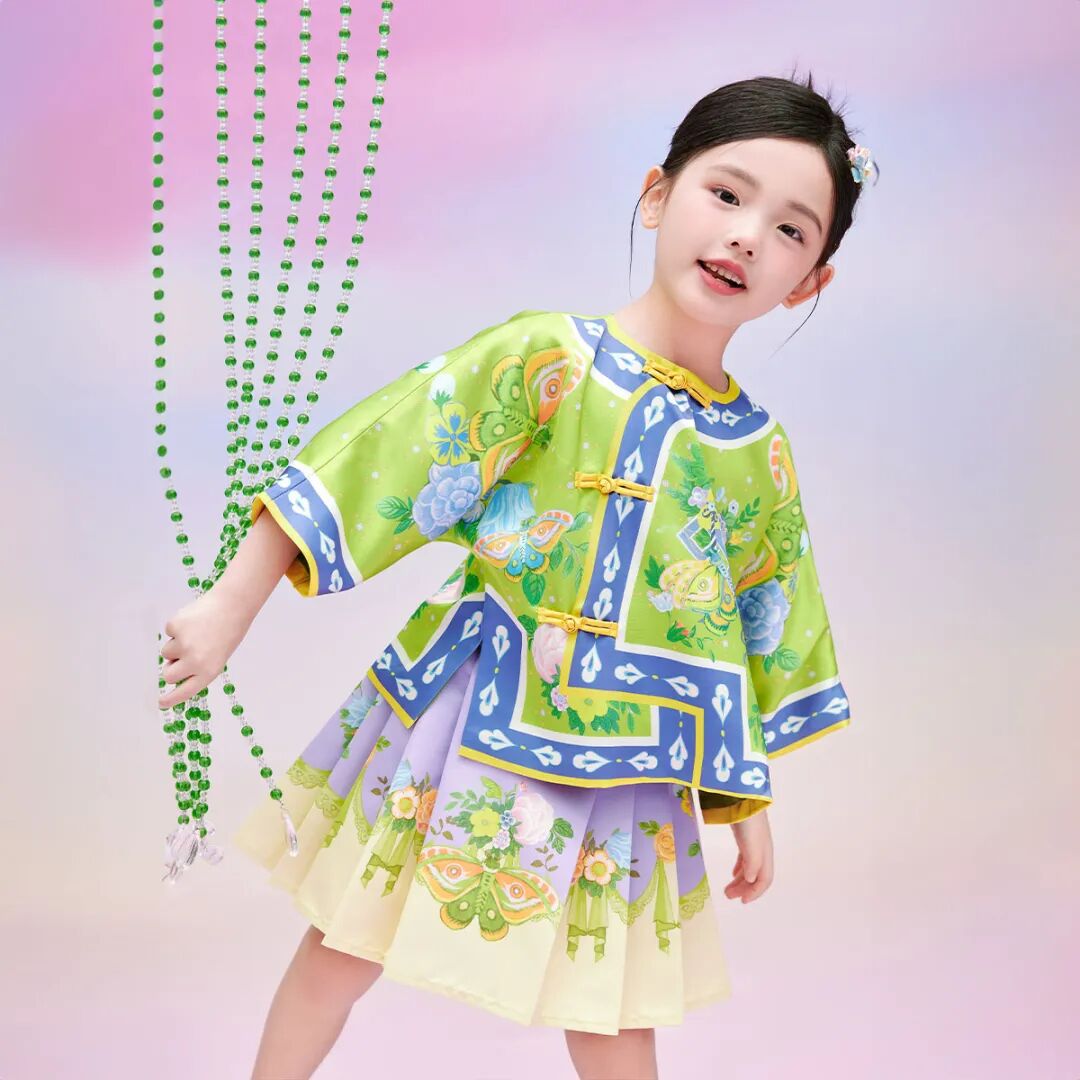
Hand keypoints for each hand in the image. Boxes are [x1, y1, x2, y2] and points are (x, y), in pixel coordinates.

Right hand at [157, 589, 253, 709]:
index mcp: (209, 671)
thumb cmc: (228, 631)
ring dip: (176, 645)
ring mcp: (183, 643)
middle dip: (171, 668)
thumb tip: (176, 674)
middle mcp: (194, 661)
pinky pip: (168, 633)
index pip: (185, 691)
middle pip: (168, 674)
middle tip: (181, 657)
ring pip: (166, 652)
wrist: (232, 605)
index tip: (161, 702)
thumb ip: (200, 668)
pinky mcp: (175, 627)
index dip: (171, 699)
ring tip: (195, 633)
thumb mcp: (219, 657)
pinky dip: (177, 628)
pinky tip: (193, 621)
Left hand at [723, 808, 773, 903]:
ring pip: (750, 868)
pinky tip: (733, 872)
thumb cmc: (747, 820)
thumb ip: (752, 862)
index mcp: (765, 853)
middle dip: (744, 888)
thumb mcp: (750, 842)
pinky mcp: (744, 836)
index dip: (756, 892)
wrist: (742, 796)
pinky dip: (740, 868)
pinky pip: (745, 858)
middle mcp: (762, 850)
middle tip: (728, 895)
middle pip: (756, 876)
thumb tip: (752, 879)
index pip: (765, 879)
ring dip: (741, 880)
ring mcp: (753, 842)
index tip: (742, 902)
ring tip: (727, 888)